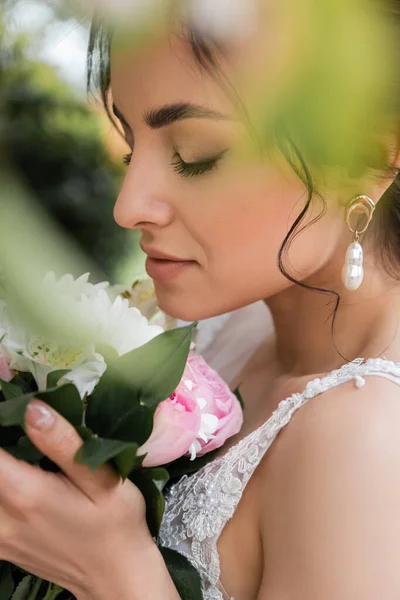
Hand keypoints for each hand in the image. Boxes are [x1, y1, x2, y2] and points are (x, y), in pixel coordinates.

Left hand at [0, 399, 152, 598]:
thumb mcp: (103, 480)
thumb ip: (63, 444)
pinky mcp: (1, 546)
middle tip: (21, 428)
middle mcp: (2, 518)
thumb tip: (33, 408)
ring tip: (25, 454)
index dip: (1, 423)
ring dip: (3, 468)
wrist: (117, 578)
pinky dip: (3, 488)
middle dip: (4, 445)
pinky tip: (23, 478)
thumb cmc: (117, 523)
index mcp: (26, 494)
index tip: (12, 411)